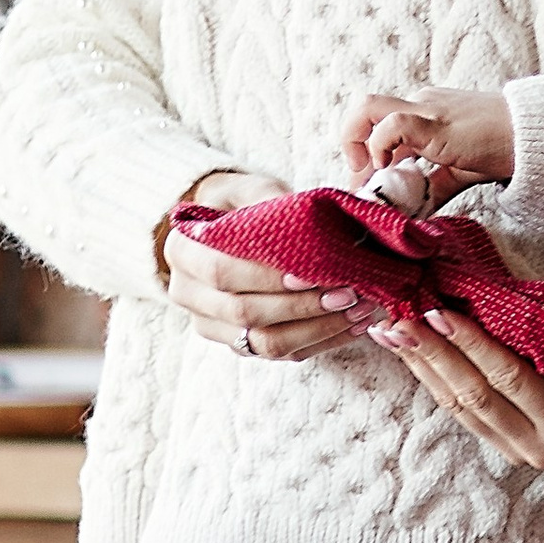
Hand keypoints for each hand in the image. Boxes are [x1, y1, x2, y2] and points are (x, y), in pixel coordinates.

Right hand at [165, 169, 358, 361]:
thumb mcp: (248, 189)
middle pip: (243, 312)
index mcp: (182, 252)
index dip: (267, 277)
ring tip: (360, 311)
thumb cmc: (240, 204)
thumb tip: (309, 220)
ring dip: (317, 330)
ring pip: (263, 342)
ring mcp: (212, 325)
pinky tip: (353, 325)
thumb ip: (268, 200)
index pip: (222, 272)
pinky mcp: (237, 345)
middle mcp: (188, 294)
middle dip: (300, 306)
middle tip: (348, 294)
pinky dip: (320, 341)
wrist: (224, 229)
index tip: (312, 274)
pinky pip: (280, 354)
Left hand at [341, 86, 514, 200]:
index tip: (367, 186)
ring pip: (366, 108)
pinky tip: (391, 171)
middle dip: (350, 145)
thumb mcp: (457, 172)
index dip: (364, 156)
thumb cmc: (503, 150)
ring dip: (354, 141)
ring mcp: (425, 109)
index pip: (378, 125)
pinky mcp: (433, 122)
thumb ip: (432, 189)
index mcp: (426, 113)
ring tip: (368, 174)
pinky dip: (380, 148)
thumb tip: (411, 215)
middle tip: (361, 181)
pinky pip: (390, 125)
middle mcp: (420, 104)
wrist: (534, 138)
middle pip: (364, 111)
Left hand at [366, 302, 543, 476]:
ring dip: (423, 367)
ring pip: (460, 408)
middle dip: (433, 355)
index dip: (470, 344)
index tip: (438, 311)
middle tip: (400, 320)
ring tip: (392, 334)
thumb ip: (536, 325)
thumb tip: (473, 293)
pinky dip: (436, 380)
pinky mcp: (505, 446)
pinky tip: (414, 354)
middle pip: (474, 397)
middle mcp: (542, 448)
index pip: (508, 378)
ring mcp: (521, 452)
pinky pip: (463, 412)